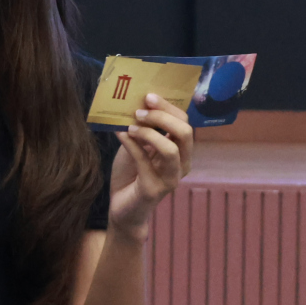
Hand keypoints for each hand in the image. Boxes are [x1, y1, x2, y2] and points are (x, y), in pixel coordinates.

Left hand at [107, 94, 193, 237]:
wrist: (122, 208)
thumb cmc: (132, 174)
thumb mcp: (138, 145)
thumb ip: (142, 128)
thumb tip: (136, 103)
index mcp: (182, 151)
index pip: (185, 122)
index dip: (169, 107)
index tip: (148, 96)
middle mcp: (182, 164)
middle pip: (185, 132)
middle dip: (162, 116)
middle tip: (140, 110)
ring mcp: (171, 179)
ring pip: (170, 149)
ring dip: (149, 133)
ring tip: (131, 125)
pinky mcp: (154, 189)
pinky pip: (144, 161)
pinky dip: (131, 144)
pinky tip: (120, 134)